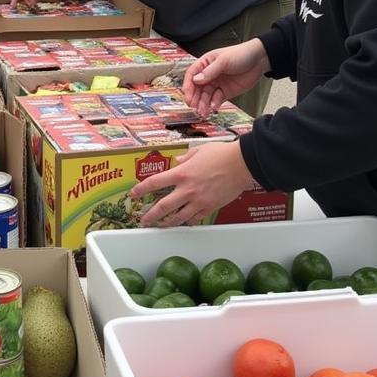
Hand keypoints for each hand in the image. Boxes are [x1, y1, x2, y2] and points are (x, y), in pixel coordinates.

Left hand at [132, 142, 255, 227]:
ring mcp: (198, 201)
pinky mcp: (210, 207)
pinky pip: (195, 218)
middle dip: (150, 215)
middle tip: (143, 220)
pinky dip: (187, 221)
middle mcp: (187, 189)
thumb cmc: (221, 154)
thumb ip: (186, 158)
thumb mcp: (199, 151)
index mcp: (181, 173)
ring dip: (166, 223)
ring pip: (177, 217)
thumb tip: (179, 161)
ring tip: (160, 226)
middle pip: (162, 207)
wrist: (242, 164)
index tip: (134, 194)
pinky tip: (183, 222)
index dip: (141, 190)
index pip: (154, 183)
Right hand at [183, 39, 270, 115]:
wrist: (259, 60)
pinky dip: (213, 104)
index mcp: (205, 63)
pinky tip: (213, 107)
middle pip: (197, 88)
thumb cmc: (241, 54)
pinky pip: (216, 100)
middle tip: (193, 107)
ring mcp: (217, 84)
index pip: (192, 74)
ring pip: (205, 96)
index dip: (188, 84)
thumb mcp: (224, 60)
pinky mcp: (225, 92)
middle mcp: (209, 75)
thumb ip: (210, 71)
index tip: (187, 94)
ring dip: (202, 104)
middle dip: (194, 98)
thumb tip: (196, 80)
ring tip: (202, 112)